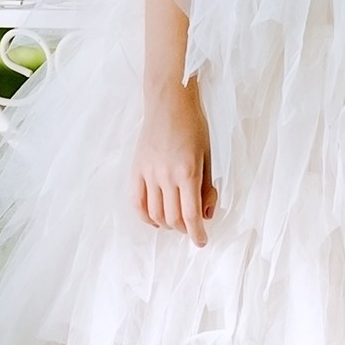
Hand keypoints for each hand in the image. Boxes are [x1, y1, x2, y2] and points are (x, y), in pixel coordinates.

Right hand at [134, 82, 215, 242]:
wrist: (169, 102)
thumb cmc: (194, 126)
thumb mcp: (208, 156)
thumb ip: (207, 187)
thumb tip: (207, 215)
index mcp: (188, 172)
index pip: (191, 215)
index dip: (197, 234)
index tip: (202, 241)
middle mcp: (166, 176)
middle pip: (172, 218)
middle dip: (184, 230)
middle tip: (191, 228)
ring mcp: (148, 173)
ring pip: (154, 214)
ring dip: (166, 225)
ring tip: (176, 223)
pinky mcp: (136, 169)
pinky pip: (137, 202)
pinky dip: (146, 217)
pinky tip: (155, 220)